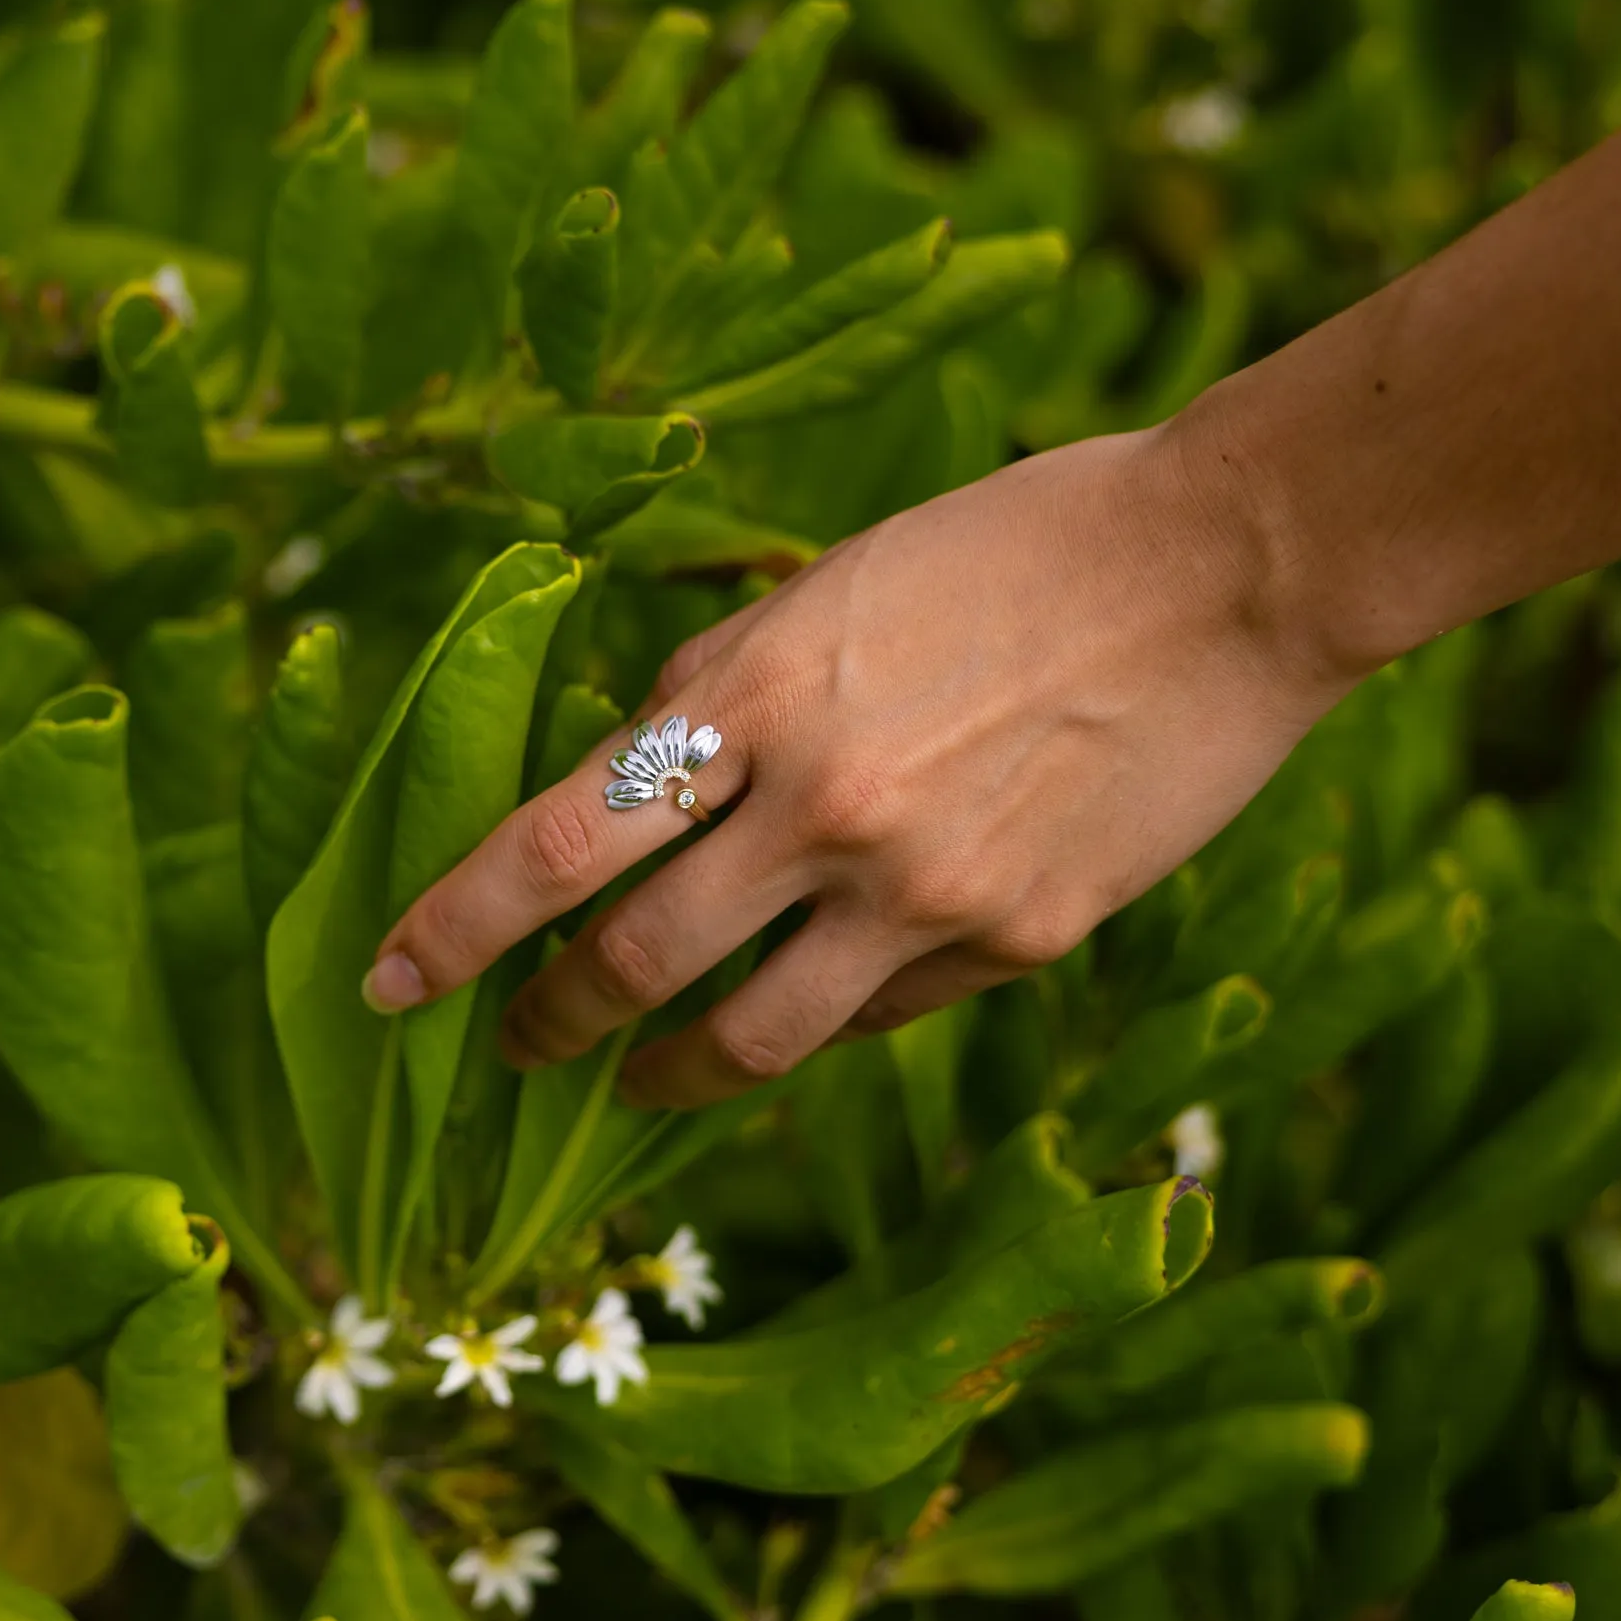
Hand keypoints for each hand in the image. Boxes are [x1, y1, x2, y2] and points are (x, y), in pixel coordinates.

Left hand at [364, 424, 1341, 1107]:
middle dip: (545, 1020)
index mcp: (756, 693)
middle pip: (627, 966)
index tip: (387, 984)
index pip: (550, 844)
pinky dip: (814, 1017)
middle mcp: (823, 810)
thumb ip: (722, 683)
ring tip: (636, 1077)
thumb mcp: (836, 581)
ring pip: (746, 1039)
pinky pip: (876, 1015)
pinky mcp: (1017, 945)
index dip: (448, 928)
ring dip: (663, 1071)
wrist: (1232, 570)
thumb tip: (637, 771)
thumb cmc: (1020, 543)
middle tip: (515, 1042)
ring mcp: (925, 892)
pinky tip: (800, 1008)